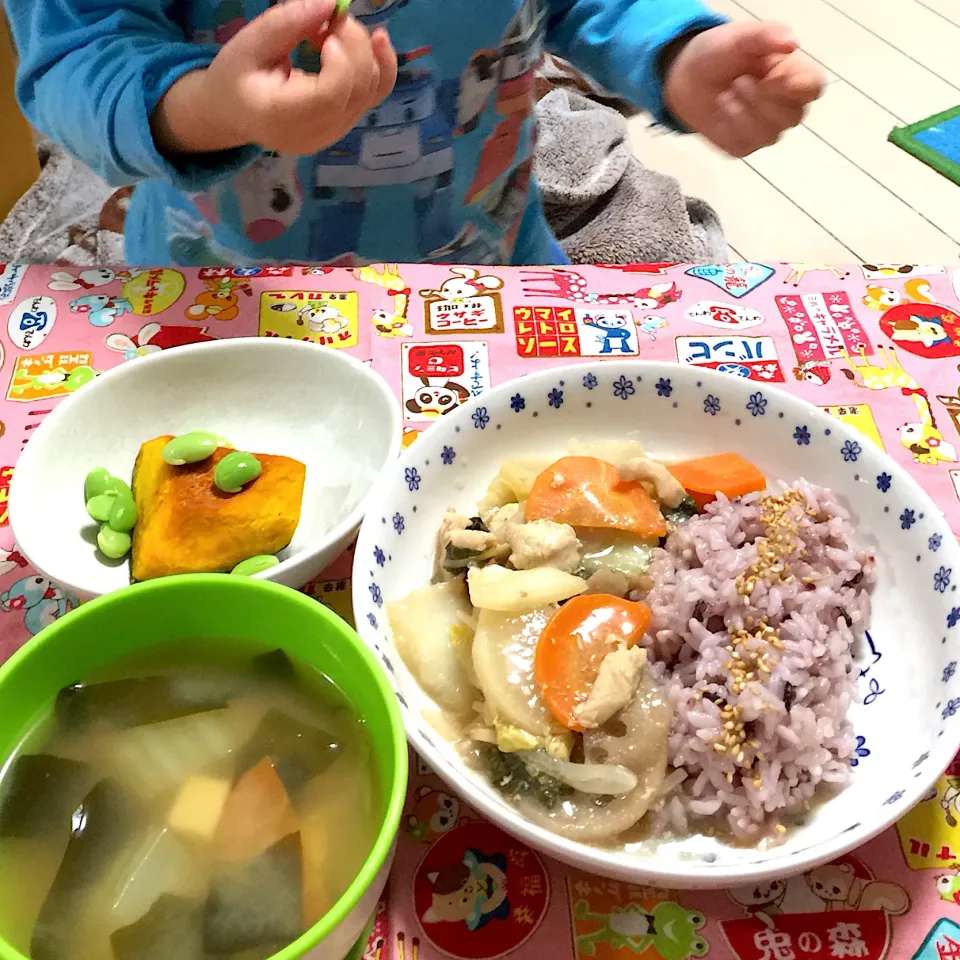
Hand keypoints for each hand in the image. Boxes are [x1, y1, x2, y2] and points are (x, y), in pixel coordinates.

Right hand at [153, 0, 396, 155]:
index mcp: (283, 117)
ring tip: (332, 29)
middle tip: (330, 17)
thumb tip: (329, 3)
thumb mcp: (249, 43)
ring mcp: (334, 133)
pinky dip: (380, 66)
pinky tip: (378, 40)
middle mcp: (316, 132)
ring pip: (371, 91)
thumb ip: (287, 23)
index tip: (325, 30)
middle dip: (353, 42)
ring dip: (362, 49)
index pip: (332, 95)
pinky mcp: (345, 124)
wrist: (237, 114)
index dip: (342, 59)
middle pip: (357, 89)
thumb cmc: (236, 77)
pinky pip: (374, 97)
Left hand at [663, 21, 823, 157]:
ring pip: (769, 135)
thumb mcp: (741, 37)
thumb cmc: (722, 54)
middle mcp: (786, 107)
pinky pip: (744, 145)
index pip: (813, 88)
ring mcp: (766, 130)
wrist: (688, 77)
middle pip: (792, 117)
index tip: (773, 76)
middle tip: (739, 81)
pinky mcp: (744, 146)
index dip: (796, 85)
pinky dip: (729, 126)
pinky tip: (722, 110)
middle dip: (762, 100)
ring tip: (727, 93)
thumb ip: (766, 36)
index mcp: (794, 75)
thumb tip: (792, 42)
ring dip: (743, 113)